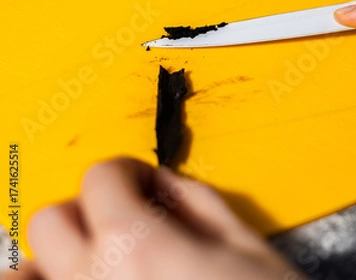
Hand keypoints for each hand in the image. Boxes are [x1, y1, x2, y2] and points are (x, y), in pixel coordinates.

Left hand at [3, 158, 306, 279]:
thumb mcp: (245, 248)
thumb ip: (195, 201)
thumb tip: (165, 184)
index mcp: (136, 248)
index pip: (99, 177)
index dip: (126, 171)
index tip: (142, 183)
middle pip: (51, 220)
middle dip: (87, 209)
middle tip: (122, 219)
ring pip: (25, 277)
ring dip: (53, 261)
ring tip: (92, 263)